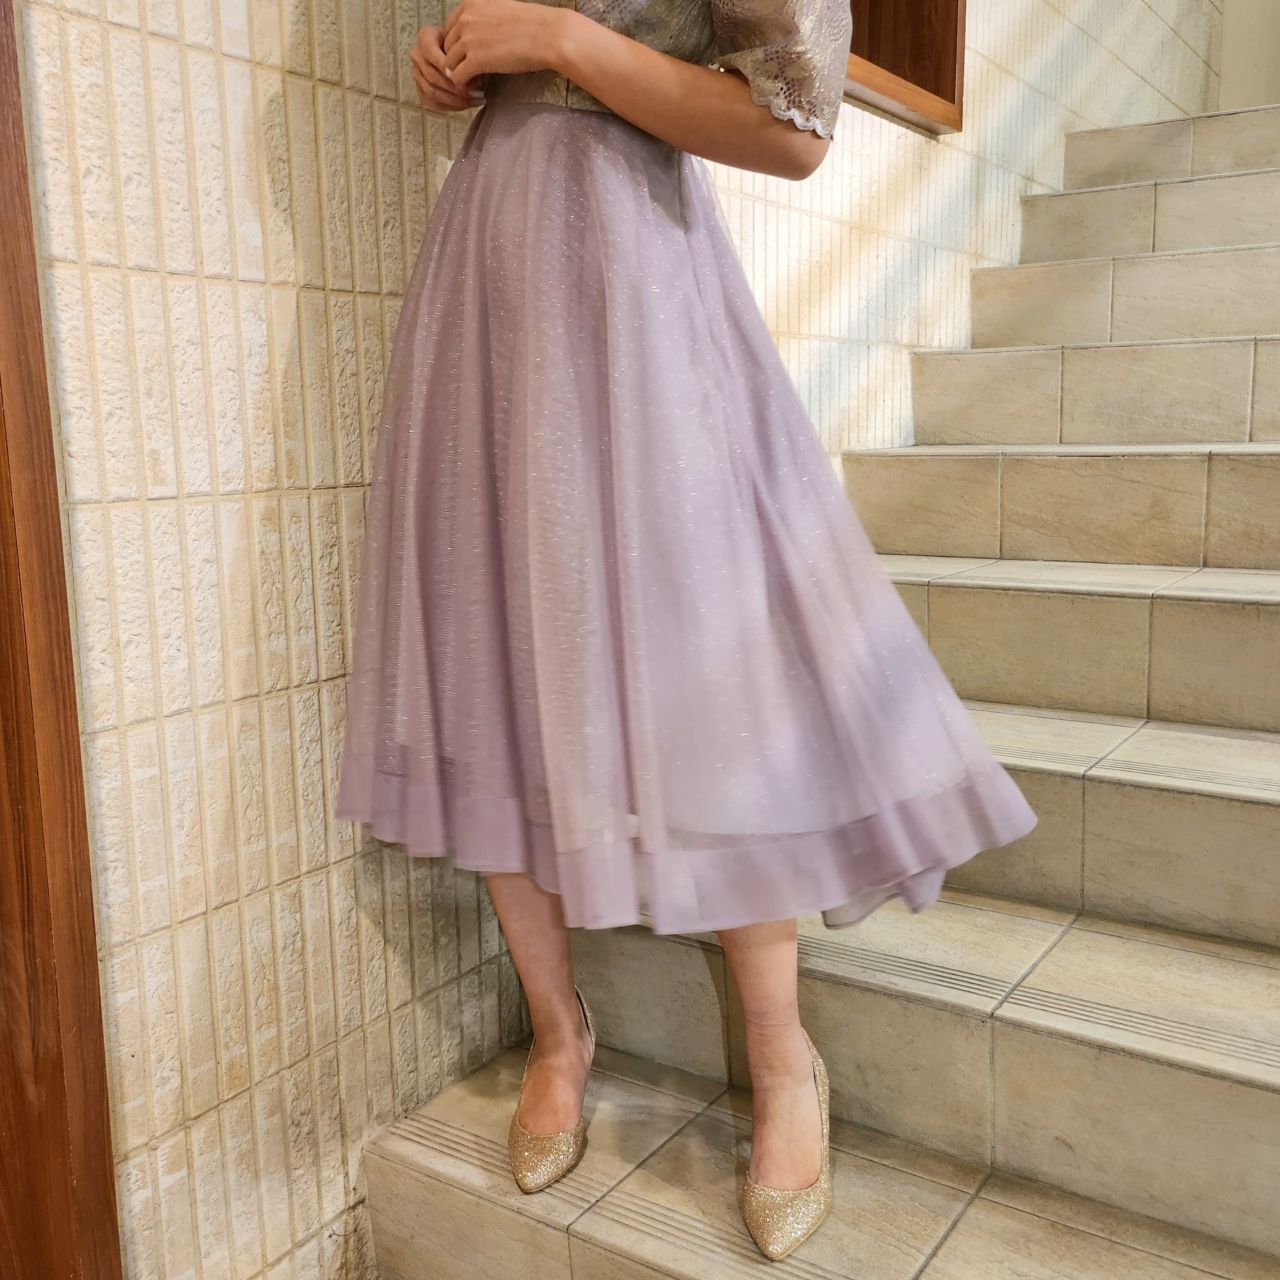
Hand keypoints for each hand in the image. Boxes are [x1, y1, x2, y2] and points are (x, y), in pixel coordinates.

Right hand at [409, 24, 482, 110]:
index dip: (446, 66)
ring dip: (455, 100)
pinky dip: (451, 106)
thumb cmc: (463, 44)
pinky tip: (467, 105)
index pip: (430, 53)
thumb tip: (474, 80)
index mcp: (425, 37)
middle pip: (432, 76)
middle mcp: (417, 55)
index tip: (465, 75)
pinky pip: (433, 103)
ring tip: (474, 100)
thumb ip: (465, 55)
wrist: (458, 50)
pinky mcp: (421, 90)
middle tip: (475, 93)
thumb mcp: (465, 42)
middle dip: (455, 88)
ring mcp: (417, 74)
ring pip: (432, 92)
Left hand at [442, 0, 564, 84]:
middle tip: (473, 71)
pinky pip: (458, 77)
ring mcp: (469, 40)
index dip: (458, 45)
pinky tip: (476, 86)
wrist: (549, 36)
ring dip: (460, 74)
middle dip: (457, 61)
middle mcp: (466, 20)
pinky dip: (464, 85)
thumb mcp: (501, 9)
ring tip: (476, 80)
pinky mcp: (476, 60)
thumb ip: (484, 17)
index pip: (450, 28)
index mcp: (471, 5)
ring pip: (449, 63)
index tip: (470, 55)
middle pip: (447, 47)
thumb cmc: (533, 24)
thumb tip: (481, 33)